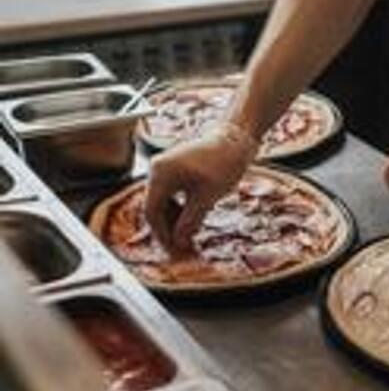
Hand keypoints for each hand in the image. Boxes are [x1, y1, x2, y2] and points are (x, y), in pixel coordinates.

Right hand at [144, 132, 251, 252]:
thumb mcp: (207, 198)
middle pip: (154, 207)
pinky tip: (190, 219)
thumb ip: (190, 221)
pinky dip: (178, 208)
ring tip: (188, 235)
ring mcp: (164, 168)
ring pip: (162, 201)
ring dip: (173, 219)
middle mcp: (157, 169)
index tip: (173, 250)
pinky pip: (170, 193)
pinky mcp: (173, 169)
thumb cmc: (223, 164)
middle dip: (168, 228)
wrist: (235, 140)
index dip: (161, 234)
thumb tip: (179, 243)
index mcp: (161, 174)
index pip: (151, 211)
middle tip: (181, 247)